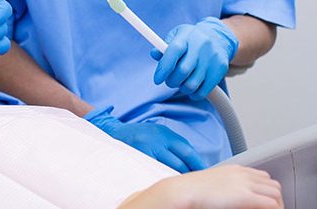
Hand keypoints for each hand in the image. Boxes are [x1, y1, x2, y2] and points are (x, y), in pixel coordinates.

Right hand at [85, 107, 205, 172]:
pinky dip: (162, 178)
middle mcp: (157, 140)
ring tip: (180, 184)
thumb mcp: (157, 132)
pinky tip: (165, 183)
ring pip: (169, 168)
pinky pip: (155, 171)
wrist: (112, 132)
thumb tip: (191, 160)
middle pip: (180, 161)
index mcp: (165, 133)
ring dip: (176, 177)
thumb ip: (172, 143)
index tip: (204, 172)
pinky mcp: (138, 157)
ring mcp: (147, 149)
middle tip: (193, 181)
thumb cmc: (137, 135)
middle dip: (189, 173)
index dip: (197, 163)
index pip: (187, 150)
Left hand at [151, 17, 238, 100]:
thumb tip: (154, 54)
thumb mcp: (176, 37)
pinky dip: (194, 94)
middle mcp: (201, 45)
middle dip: (172, 81)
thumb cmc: (190, 40)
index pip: (174, 50)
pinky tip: (192, 88)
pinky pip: (203, 91)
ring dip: (182, 88)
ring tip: (182, 83)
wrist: (218, 38)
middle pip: (183, 71)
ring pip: (192, 84)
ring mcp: (212, 57)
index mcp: (186, 35)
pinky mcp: (221, 69)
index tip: (157, 79)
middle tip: (170, 81)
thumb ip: (164, 47)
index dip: (164, 67)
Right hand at [156, 165, 282, 208]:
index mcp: (235, 170)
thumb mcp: (212, 182)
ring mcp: (246, 184)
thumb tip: (229, 196)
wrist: (184, 191)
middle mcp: (243, 174)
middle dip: (275, 198)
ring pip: (276, 194)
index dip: (267, 191)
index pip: (263, 177)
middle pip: (272, 184)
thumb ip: (225, 186)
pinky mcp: (246, 197)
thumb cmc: (191, 190)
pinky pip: (272, 205)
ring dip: (277, 205)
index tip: (265, 202)